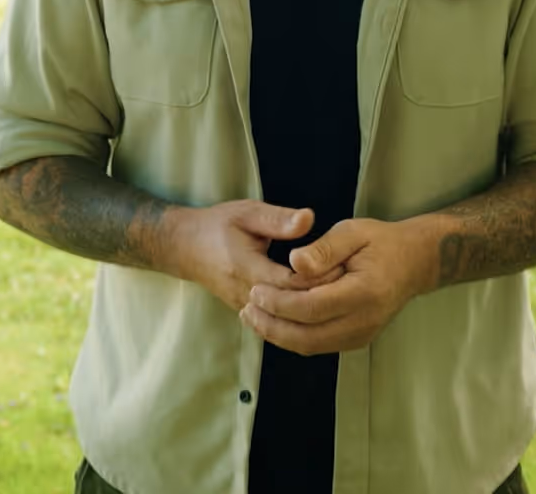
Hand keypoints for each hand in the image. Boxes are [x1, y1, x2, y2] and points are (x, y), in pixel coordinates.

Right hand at [169, 201, 345, 310]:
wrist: (184, 248)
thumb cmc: (217, 226)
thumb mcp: (247, 212)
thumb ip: (278, 218)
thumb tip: (308, 219)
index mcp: (246, 268)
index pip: (291, 284)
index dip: (318, 278)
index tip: (343, 265)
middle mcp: (246, 295)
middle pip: (293, 307)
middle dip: (321, 296)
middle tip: (351, 283)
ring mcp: (246, 308)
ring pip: (287, 319)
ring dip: (313, 309)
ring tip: (341, 294)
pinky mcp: (249, 313)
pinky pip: (279, 321)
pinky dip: (301, 314)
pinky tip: (321, 304)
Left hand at [238, 217, 433, 355]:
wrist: (413, 263)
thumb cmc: (381, 243)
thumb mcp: (353, 231)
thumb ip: (323, 248)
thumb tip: (294, 263)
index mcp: (365, 292)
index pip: (312, 307)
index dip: (279, 303)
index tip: (255, 290)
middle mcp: (364, 321)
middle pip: (307, 336)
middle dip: (271, 326)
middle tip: (247, 309)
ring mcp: (362, 335)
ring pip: (310, 346)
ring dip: (278, 336)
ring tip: (252, 317)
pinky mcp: (356, 339)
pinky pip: (318, 345)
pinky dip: (292, 337)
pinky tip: (274, 321)